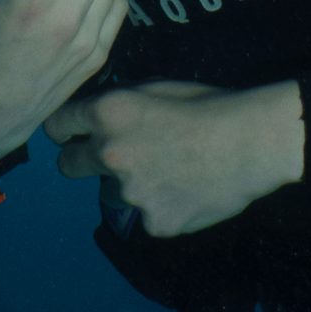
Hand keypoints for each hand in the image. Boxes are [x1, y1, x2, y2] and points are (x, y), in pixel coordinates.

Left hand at [45, 80, 304, 237]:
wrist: (253, 143)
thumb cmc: (211, 106)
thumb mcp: (156, 88)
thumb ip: (120, 105)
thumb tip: (100, 116)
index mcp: (107, 113)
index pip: (57, 125)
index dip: (64, 130)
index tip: (71, 134)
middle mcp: (109, 154)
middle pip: (68, 165)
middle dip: (82, 160)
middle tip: (113, 158)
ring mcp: (130, 193)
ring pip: (114, 192)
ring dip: (131, 185)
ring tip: (172, 172)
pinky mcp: (154, 223)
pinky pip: (148, 216)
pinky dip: (164, 207)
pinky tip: (190, 192)